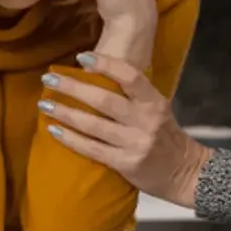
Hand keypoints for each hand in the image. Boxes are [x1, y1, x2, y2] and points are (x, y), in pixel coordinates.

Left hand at [39, 53, 210, 205]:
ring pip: (93, 125)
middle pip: (104, 100)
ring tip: (44, 104)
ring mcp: (135, 143)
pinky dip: (70, 139)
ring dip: (65, 113)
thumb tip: (94, 74)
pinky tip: (53, 130)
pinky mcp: (125, 164)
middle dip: (73, 88)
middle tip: (49, 79)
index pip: (130, 76)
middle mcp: (145, 121)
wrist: (185, 173)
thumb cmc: (164, 136)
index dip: (106, 64)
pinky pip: (92, 149)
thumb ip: (132, 94)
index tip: (80, 57)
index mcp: (154, 102)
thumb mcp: (157, 109)